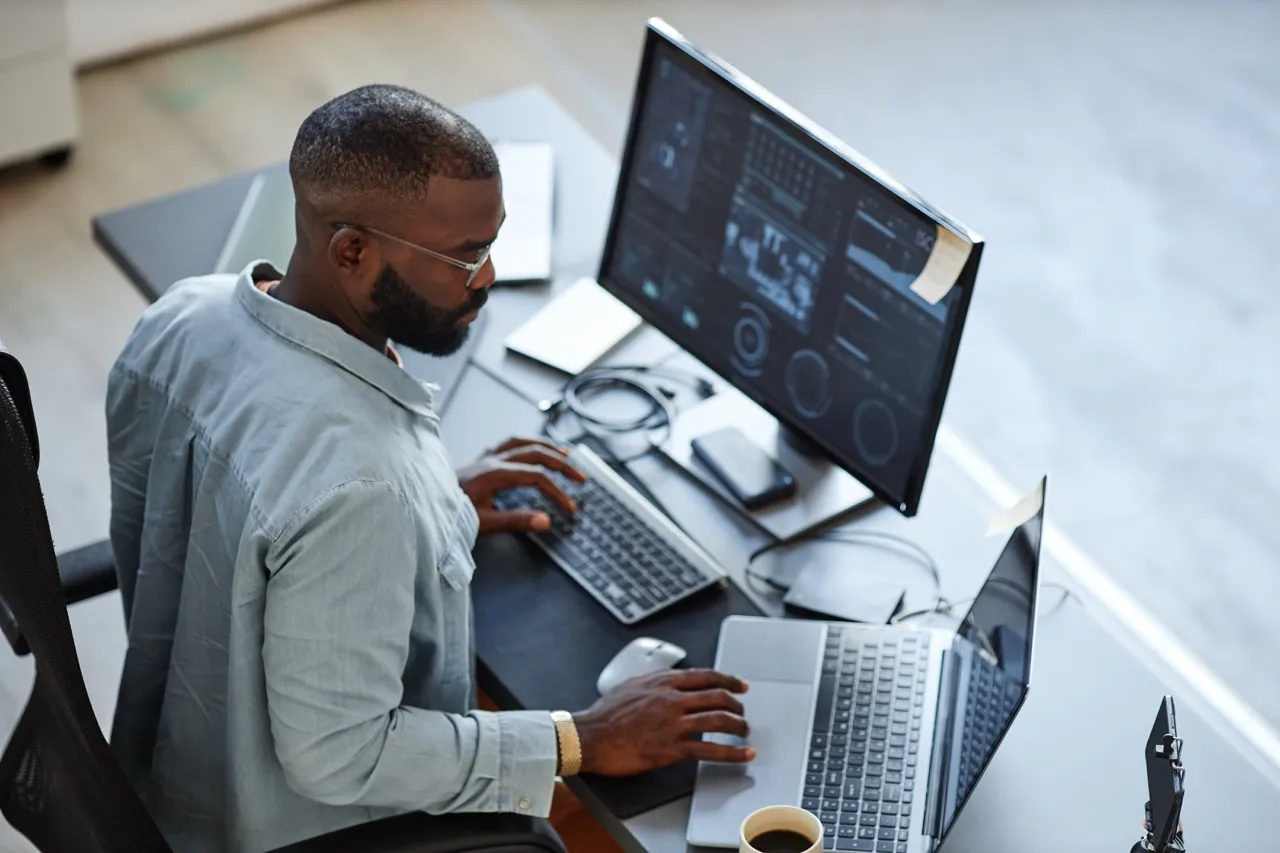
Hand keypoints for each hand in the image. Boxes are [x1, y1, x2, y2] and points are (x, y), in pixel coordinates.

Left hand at [458, 437, 586, 533]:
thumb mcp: (483, 523)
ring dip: (546, 446)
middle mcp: (490, 460)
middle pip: (535, 453)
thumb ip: (516, 521)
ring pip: (522, 442)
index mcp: (493, 474)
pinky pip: (508, 444)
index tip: (569, 507)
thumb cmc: (449, 515)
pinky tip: (531, 449)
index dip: (557, 491)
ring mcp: (484, 458)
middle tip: (580, 477)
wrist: (422, 505)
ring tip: (564, 454)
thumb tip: (545, 521)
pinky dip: (525, 444)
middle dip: (562, 464)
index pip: (536, 477)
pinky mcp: (479, 460)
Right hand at [572, 669, 754, 775]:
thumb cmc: (604, 714)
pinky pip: (709, 750)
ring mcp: (674, 724)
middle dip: (737, 705)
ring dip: (738, 726)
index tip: (740, 686)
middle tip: (743, 712)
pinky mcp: (672, 748)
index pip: (706, 676)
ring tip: (745, 732)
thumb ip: (654, 682)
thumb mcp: (631, 685)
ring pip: (719, 720)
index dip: (728, 680)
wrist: (589, 736)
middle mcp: (672, 699)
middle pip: (718, 696)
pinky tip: (742, 755)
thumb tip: (666, 682)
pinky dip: (732, 753)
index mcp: (663, 682)